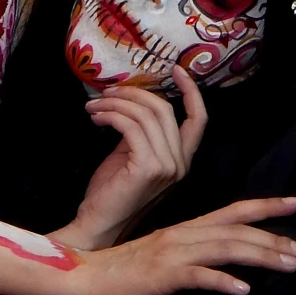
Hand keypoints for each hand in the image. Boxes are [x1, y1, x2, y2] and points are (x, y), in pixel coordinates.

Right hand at [66, 197, 295, 294]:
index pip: (233, 211)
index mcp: (187, 228)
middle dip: (274, 238)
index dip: (265, 207)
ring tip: (289, 264)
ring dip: (261, 255)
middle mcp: (184, 234)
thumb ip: (193, 254)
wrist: (84, 275)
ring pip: (225, 248)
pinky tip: (243, 289)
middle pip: (237, 230)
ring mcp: (174, 253)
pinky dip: (222, 280)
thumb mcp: (166, 257)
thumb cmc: (125, 270)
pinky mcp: (162, 275)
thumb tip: (223, 262)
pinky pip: (197, 276)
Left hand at [67, 69, 207, 249]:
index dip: (192, 91)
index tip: (176, 70)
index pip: (198, 119)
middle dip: (134, 93)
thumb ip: (141, 132)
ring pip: (146, 115)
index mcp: (182, 160)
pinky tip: (97, 118)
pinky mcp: (148, 168)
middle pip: (165, 110)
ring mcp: (167, 167)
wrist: (98, 224)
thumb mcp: (132, 155)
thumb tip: (132, 102)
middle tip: (109, 92)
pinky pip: (131, 126)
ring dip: (117, 103)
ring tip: (96, 105)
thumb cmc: (112, 191)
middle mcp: (180, 164)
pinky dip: (112, 115)